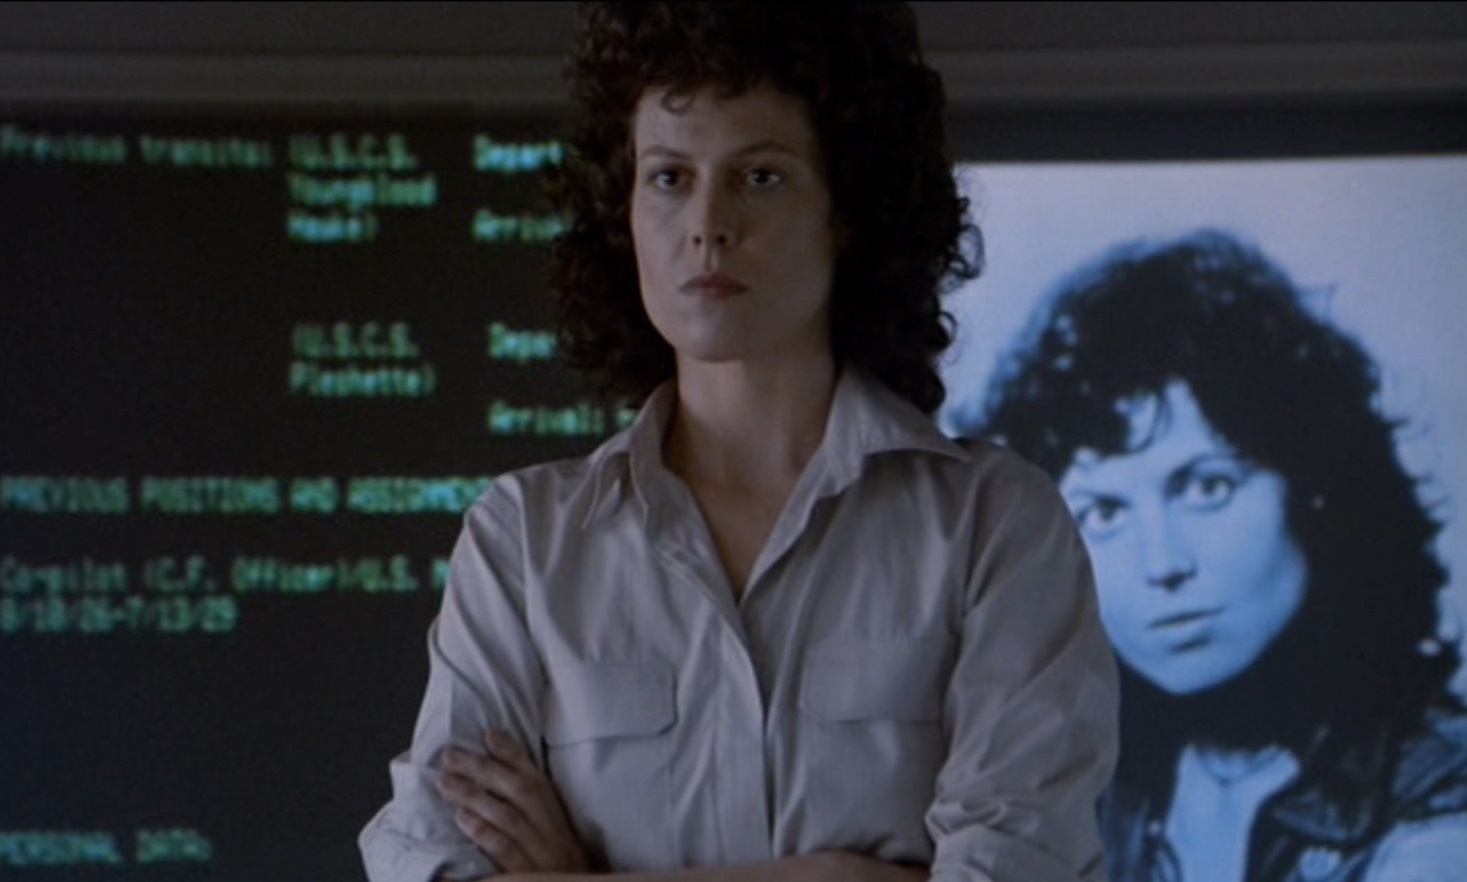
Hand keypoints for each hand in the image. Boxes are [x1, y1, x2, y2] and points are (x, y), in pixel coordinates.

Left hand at [436, 730, 592, 873]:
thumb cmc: (558, 866)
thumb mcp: (553, 833)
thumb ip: (531, 808)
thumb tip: (497, 775)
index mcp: (557, 816)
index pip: (536, 778)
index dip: (514, 754)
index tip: (490, 735)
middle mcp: (551, 829)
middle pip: (519, 790)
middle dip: (483, 768)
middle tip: (451, 755)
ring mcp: (541, 852)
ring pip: (507, 815)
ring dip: (475, 795)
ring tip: (446, 782)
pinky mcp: (528, 873)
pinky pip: (504, 848)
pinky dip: (482, 831)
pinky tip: (462, 818)